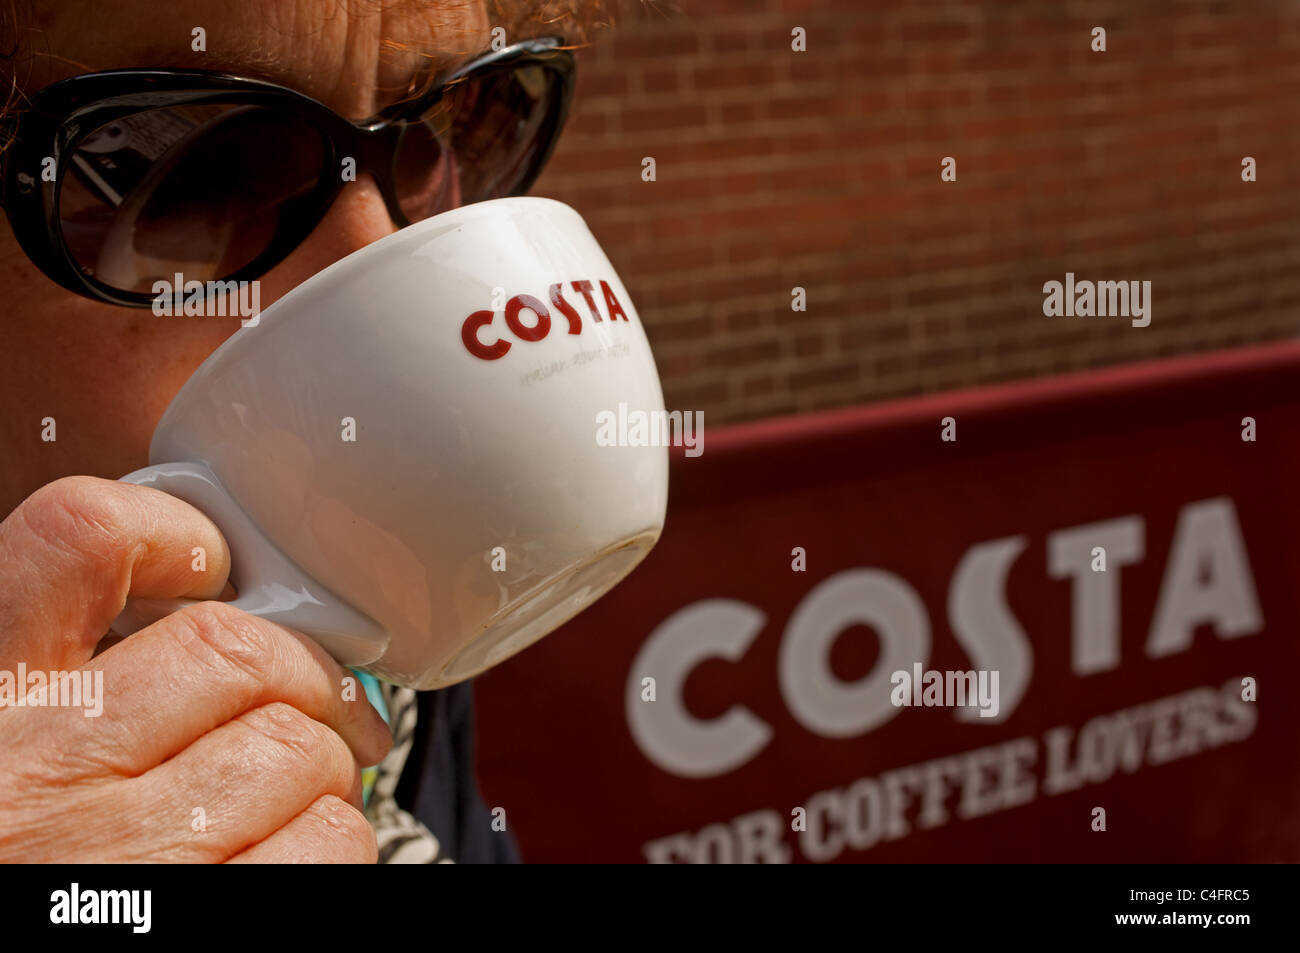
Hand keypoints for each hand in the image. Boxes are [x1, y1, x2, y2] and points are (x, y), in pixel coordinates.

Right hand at [0, 476, 391, 861]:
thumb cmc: (22, 850)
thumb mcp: (4, 752)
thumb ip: (59, 685)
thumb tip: (196, 619)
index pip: (79, 542)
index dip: (169, 533)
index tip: (206, 563)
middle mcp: (39, 771)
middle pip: (238, 653)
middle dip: (297, 678)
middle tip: (304, 709)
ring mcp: (123, 860)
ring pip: (301, 751)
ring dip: (322, 776)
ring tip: (285, 807)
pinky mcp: (199, 928)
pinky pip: (328, 849)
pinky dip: (333, 850)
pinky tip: (288, 867)